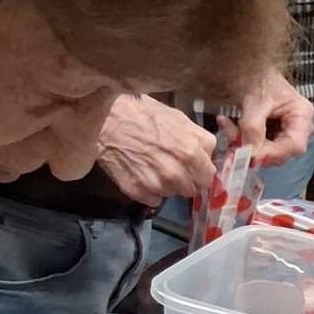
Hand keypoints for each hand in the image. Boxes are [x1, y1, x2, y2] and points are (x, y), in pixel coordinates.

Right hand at [97, 95, 215, 203]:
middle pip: (192, 189)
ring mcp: (156, 185)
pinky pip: (153, 199)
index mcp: (191, 153)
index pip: (209, 177)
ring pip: (172, 194)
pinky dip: (150, 191)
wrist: (104, 119)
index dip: (201, 172)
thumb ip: (199, 139)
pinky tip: (141, 174)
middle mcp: (176, 174)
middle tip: (171, 165)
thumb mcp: (179, 118)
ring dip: (167, 185)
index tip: (194, 168)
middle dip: (185, 180)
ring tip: (152, 166)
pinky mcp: (138, 192)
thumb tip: (209, 154)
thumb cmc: (143, 113)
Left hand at [229, 69, 313, 167]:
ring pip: (267, 151)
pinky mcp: (273, 134)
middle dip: (254, 150)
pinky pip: (258, 145)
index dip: (273, 154)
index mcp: (302, 115)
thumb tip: (250, 155)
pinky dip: (241, 138)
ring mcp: (286, 131)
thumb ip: (253, 129)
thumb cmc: (257, 77)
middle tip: (231, 142)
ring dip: (244, 143)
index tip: (250, 155)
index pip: (294, 145)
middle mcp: (299, 127)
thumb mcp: (255, 102)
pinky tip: (227, 124)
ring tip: (226, 125)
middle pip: (281, 152)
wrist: (249, 66)